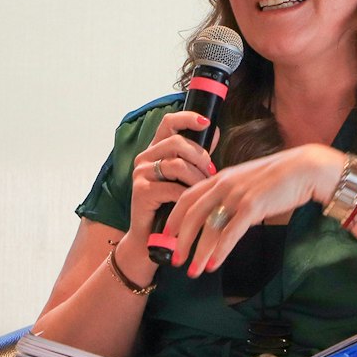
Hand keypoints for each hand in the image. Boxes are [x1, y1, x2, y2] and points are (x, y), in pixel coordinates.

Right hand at [125, 108, 216, 265]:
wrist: (151, 237)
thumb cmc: (171, 205)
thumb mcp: (184, 176)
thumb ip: (195, 156)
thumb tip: (215, 132)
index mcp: (155, 150)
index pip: (169, 122)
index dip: (188, 119)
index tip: (207, 122)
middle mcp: (145, 157)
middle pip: (177, 142)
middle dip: (200, 157)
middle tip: (211, 172)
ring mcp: (141, 173)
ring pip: (177, 165)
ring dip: (197, 179)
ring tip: (204, 190)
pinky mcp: (141, 191)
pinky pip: (173, 188)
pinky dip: (188, 196)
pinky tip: (193, 203)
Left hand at [162, 142, 340, 276]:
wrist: (303, 169)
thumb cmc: (277, 178)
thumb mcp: (245, 181)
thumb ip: (230, 195)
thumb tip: (221, 214)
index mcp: (219, 178)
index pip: (187, 198)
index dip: (175, 218)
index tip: (166, 236)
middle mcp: (223, 185)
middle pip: (192, 215)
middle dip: (181, 240)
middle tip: (175, 260)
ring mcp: (236, 195)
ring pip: (209, 228)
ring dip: (199, 252)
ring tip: (193, 271)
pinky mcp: (252, 207)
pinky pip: (230, 233)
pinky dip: (220, 250)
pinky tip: (213, 264)